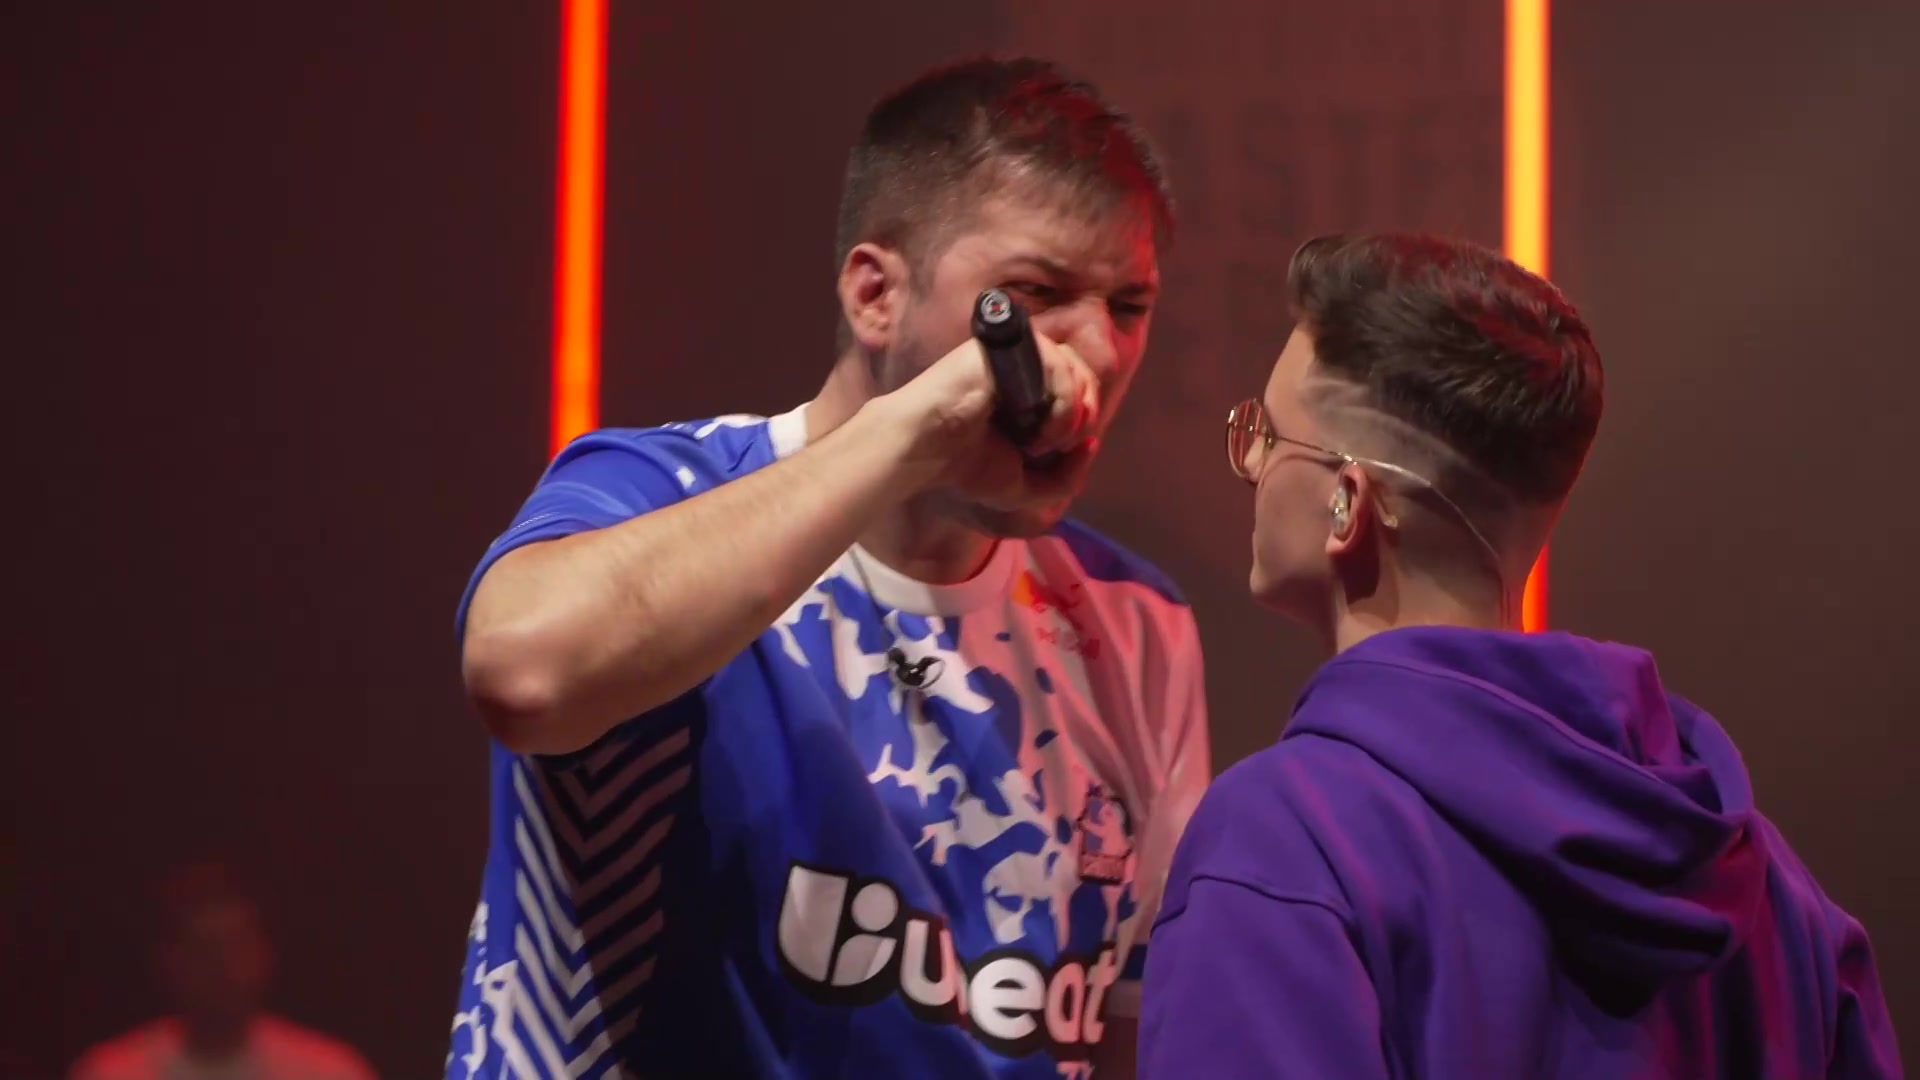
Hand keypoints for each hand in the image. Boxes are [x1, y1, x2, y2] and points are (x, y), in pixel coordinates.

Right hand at [874, 331, 1102, 510]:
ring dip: (1070, 416)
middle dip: (1084, 418)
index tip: (1062, 451)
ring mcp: (1017, 354)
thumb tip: (1093, 443)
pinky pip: (1057, 364)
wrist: (927, 450)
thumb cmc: (967, 466)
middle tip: (1056, 446)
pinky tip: (1036, 432)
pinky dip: (1061, 404)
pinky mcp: (1008, 346)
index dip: (1084, 420)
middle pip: (1085, 375)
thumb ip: (1067, 476)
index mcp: (1030, 391)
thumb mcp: (1027, 485)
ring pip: (1075, 369)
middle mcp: (1025, 367)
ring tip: (1040, 442)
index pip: (1080, 389)